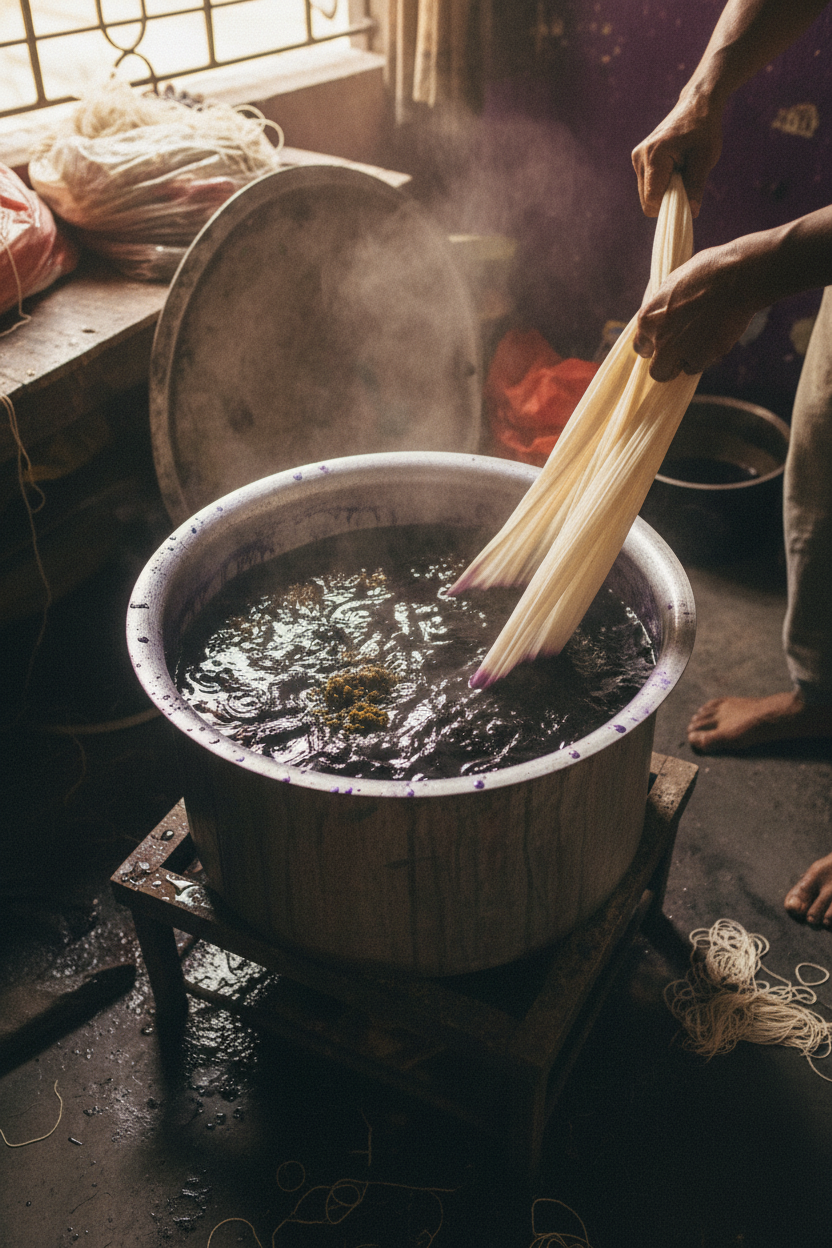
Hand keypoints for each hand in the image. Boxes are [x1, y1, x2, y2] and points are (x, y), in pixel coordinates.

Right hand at [632, 92, 723, 217]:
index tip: (686, 197)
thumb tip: (691, 213)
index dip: (668, 206)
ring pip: (647, 194)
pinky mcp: (639, 159)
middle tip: (686, 181)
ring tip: (681, 171)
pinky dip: (662, 184)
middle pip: (647, 200)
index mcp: (653, 157)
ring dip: (665, 191)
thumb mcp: (705, 159)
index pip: (651, 200)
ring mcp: (637, 158)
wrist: (696, 106)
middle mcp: (639, 158)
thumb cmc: (703, 130)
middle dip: (667, 199)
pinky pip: (648, 185)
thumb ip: (695, 187)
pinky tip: (675, 168)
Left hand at [632, 241, 760, 381]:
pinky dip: (707, 357)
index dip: (654, 347)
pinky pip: (699, 366)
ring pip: (679, 370)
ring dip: (689, 360)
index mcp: (647, 318)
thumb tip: (664, 315)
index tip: (663, 344)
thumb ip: (665, 307)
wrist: (737, 277)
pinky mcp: (701, 357)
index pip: (640, 346)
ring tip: (704, 340)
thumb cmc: (708, 271)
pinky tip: (716, 337)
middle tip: (680, 357)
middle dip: (667, 367)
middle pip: (656, 371)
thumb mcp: (674, 284)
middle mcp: (659, 339)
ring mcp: (679, 351)